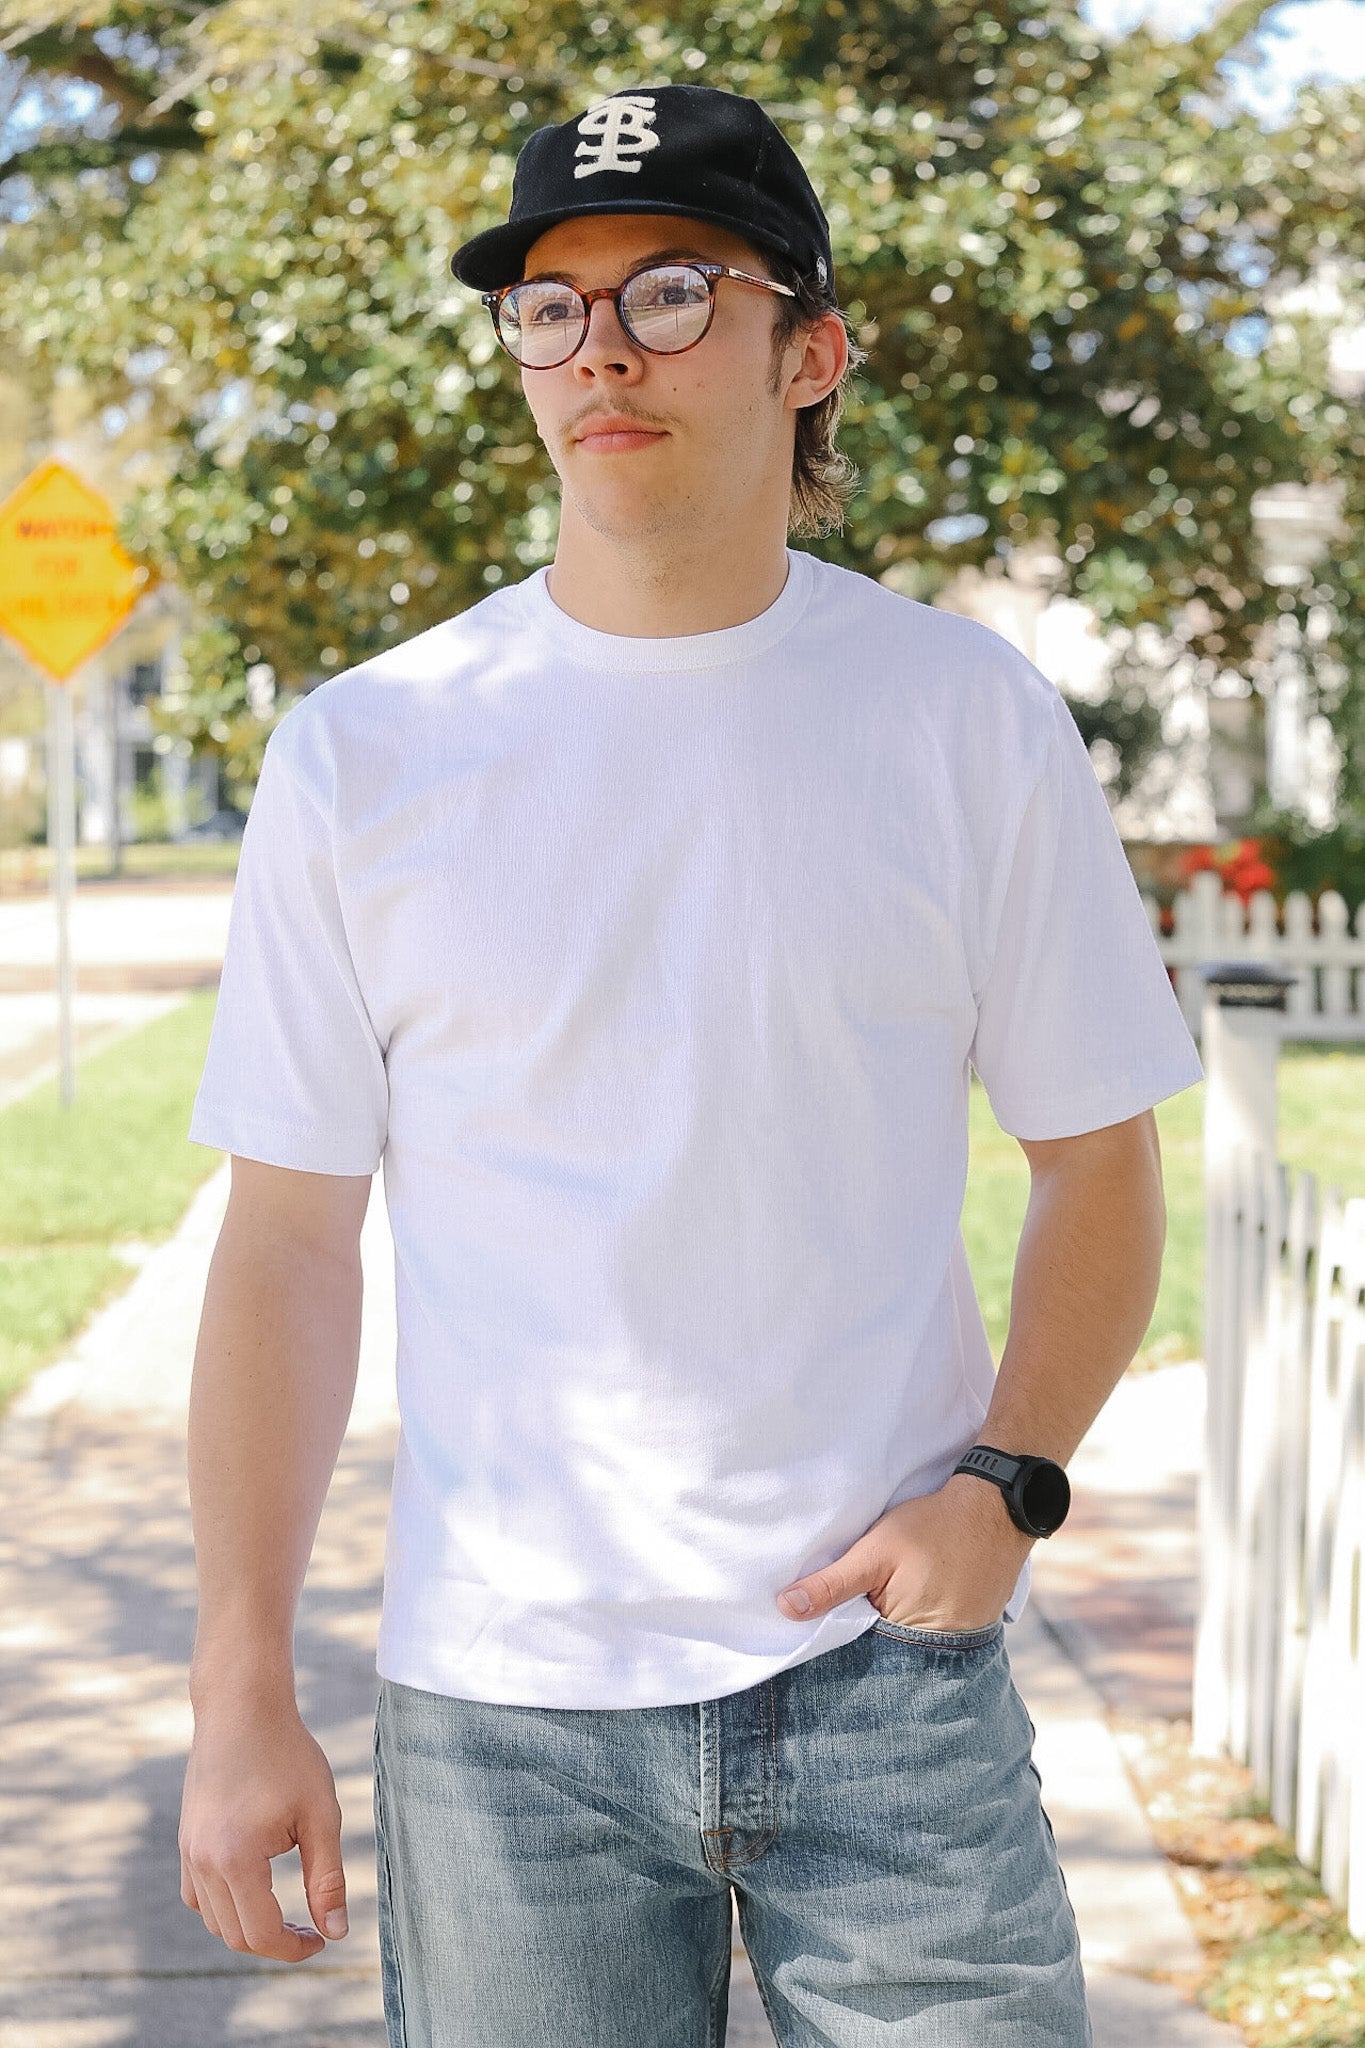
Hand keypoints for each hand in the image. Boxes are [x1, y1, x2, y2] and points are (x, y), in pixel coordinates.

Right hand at [179, 1696, 347, 1962]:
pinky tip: (255, 1886)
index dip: (295, 1948)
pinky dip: (224, 1906)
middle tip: (312, 1927)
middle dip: (274, 1942)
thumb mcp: (320, 1815)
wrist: (242, 1707)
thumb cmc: (287, 1754)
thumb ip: (328, 1879)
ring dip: (248, 1926)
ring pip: (213, 1919)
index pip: (262, 1934)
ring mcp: (187, 1851)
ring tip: (287, 1910)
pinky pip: (198, 1895)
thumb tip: (337, 1932)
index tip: (322, 1938)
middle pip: (235, 1935)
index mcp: (235, 1860)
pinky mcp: (185, 1839)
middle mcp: (202, 1862)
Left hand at [775, 1473, 1034, 1630]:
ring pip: (909, 1644)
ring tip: (876, 1606)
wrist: (997, 1507)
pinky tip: (906, 1600)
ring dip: (890, 1630)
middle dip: (863, 1639)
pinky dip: (916, 1622)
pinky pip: (933, 1635)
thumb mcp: (874, 1552)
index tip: (816, 1629)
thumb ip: (832, 1584)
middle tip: (847, 1613)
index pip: (860, 1654)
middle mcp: (938, 1653)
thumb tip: (786, 1609)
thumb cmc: (934, 1528)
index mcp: (908, 1639)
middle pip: (886, 1654)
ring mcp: (960, 1643)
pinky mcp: (972, 1628)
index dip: (839, 1639)